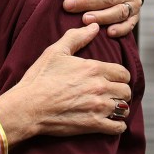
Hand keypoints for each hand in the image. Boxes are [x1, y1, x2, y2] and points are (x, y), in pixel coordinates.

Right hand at [0, 23, 130, 146]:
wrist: (27, 107)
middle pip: (126, 90)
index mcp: (94, 68)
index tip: (114, 80)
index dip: (120, 76)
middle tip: (112, 94)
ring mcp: (98, 107)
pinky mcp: (93, 125)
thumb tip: (94, 26)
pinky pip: (118, 127)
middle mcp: (100, 87)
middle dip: (121, 92)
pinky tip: (112, 124)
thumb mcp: (55, 52)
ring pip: (124, 108)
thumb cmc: (39, 79)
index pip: (123, 73)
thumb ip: (77, 37)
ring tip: (112, 108)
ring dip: (119, 108)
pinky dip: (118, 126)